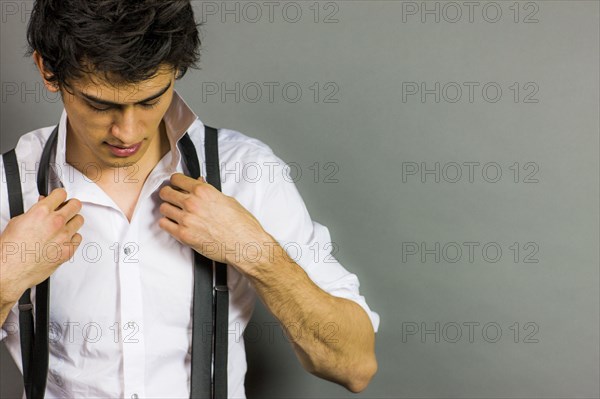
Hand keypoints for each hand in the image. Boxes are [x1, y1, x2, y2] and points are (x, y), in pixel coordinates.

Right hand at [0, 188, 83, 302]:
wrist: (11, 270)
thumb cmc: (11, 249)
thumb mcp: (18, 222)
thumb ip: (35, 211)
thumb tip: (43, 205)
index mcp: (42, 212)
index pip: (61, 194)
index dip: (60, 195)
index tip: (60, 197)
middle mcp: (56, 222)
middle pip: (75, 205)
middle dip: (71, 205)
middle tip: (67, 208)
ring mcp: (64, 236)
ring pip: (79, 220)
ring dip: (72, 221)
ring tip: (64, 225)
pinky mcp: (68, 250)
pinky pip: (78, 238)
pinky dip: (73, 237)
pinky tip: (64, 239)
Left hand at [158, 173, 270, 270]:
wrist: (245, 245)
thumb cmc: (241, 225)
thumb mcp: (228, 201)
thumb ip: (210, 193)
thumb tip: (200, 186)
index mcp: (204, 191)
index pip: (177, 179)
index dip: (175, 182)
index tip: (175, 185)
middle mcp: (193, 203)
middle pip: (166, 192)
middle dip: (168, 194)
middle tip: (172, 198)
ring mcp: (186, 219)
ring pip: (163, 208)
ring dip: (168, 209)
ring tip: (175, 212)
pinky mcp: (183, 235)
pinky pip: (164, 224)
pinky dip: (167, 223)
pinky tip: (174, 223)